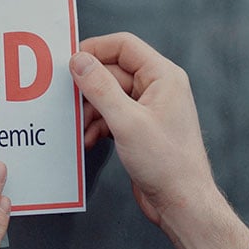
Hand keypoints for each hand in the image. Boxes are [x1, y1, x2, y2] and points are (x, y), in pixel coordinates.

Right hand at [71, 32, 248, 248]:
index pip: (124, 46)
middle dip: (89, 87)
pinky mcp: (141, 128)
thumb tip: (78, 61)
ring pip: (109, 95)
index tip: (69, 61)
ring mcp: (150, 109)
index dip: (94, 49)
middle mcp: (158, 88)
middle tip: (67, 100)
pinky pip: (113, 115)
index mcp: (163, 76)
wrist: (182, 202)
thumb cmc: (166, 163)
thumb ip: (100, 87)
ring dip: (91, 110)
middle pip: (113, 71)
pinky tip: (89, 140)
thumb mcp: (126, 121)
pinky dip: (98, 125)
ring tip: (80, 127)